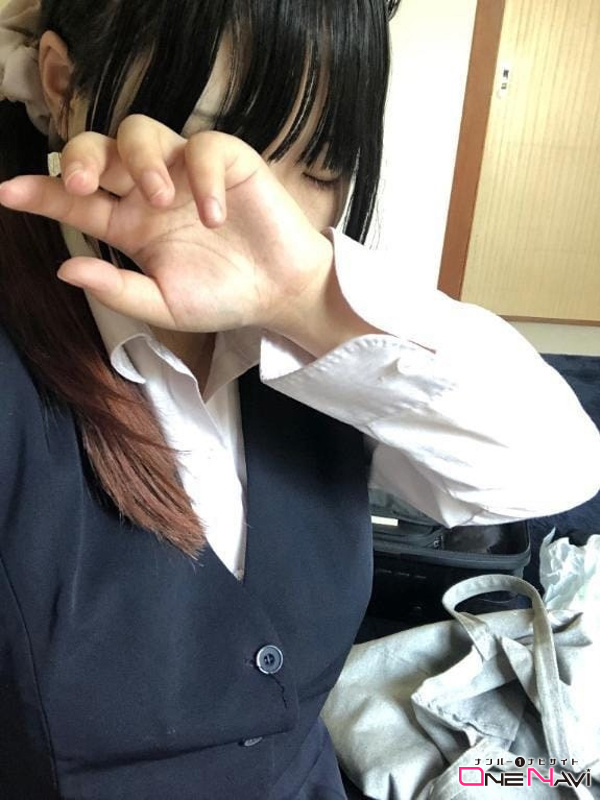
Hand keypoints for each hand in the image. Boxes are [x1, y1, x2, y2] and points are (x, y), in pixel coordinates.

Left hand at [0, 115, 333, 340]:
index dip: (41, 194)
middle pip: (100, 149)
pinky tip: (215, 216)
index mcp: (130, 225)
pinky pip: (203, 147)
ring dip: (139, 160)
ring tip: (160, 201)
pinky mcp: (228, 161)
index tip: (7, 193)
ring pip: (142, 132)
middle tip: (81, 184)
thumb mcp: (165, 305)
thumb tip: (64, 268)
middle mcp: (150, 192)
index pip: (76, 201)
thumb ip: (118, 290)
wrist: (280, 293)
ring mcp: (187, 173)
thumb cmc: (223, 297)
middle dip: (80, 158)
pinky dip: (204, 177)